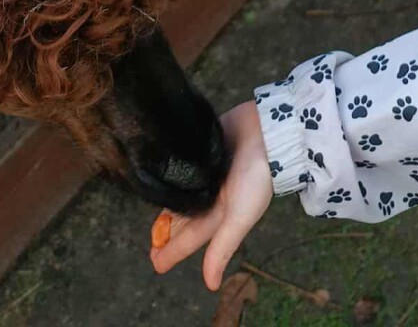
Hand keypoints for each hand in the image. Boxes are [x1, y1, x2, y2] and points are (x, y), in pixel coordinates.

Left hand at [150, 101, 272, 286]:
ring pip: (181, 196)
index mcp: (217, 215)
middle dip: (168, 233)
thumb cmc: (255, 177)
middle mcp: (210, 197)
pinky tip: (163, 178)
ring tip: (155, 216)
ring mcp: (205, 175)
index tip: (155, 263)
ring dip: (169, 206)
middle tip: (151, 244)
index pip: (189, 238)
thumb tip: (211, 286)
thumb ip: (222, 248)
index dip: (171, 252)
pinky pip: (183, 171)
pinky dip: (173, 178)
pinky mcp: (202, 153)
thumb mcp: (239, 217)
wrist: (266, 133)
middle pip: (183, 220)